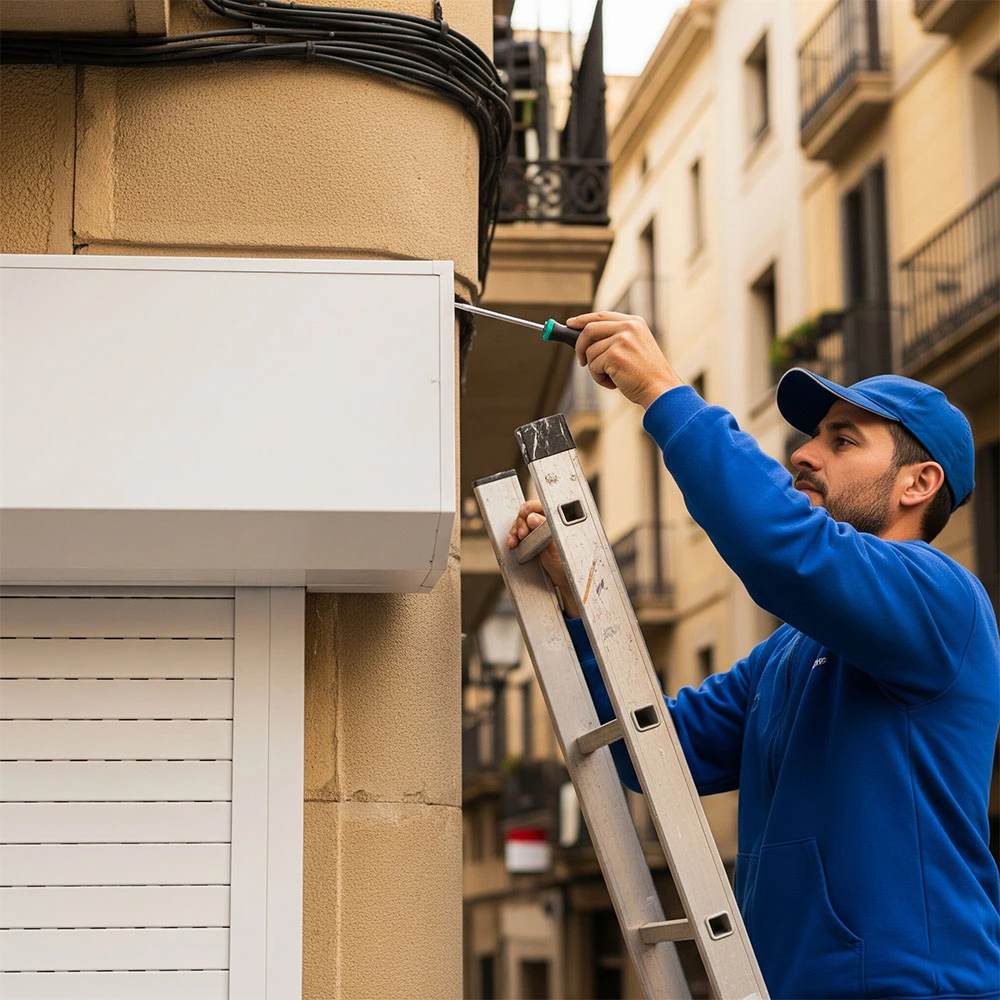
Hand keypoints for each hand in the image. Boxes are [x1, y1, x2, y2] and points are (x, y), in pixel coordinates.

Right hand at [506, 500, 581, 617]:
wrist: (565, 581)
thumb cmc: (567, 563)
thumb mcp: (556, 545)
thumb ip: (544, 528)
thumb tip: (533, 518)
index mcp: (556, 518)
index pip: (538, 506)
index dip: (528, 511)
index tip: (524, 520)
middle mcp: (547, 522)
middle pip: (526, 515)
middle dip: (520, 524)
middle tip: (521, 535)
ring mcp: (539, 532)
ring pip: (520, 525)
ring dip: (514, 532)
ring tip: (514, 541)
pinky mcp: (532, 541)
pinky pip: (518, 535)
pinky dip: (513, 538)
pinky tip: (512, 544)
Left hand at [566, 311, 683, 407]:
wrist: (660, 389)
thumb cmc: (646, 374)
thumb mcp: (634, 347)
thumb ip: (614, 338)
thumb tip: (585, 339)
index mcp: (634, 322)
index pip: (602, 316)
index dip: (583, 319)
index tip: (571, 323)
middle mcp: (628, 327)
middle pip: (589, 329)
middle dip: (579, 346)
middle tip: (582, 361)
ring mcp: (622, 340)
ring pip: (590, 352)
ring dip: (596, 369)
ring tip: (613, 377)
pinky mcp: (615, 355)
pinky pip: (593, 366)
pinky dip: (599, 378)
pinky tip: (615, 382)